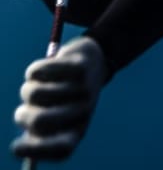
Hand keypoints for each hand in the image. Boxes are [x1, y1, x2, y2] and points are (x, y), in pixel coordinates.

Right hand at [11, 37, 107, 160]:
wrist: (94, 63)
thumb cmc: (64, 98)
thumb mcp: (53, 119)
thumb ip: (37, 133)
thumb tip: (21, 144)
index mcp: (77, 131)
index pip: (61, 149)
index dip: (34, 150)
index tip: (16, 146)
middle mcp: (85, 111)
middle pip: (38, 121)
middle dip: (23, 115)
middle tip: (24, 109)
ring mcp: (85, 88)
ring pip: (33, 93)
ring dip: (29, 88)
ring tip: (41, 84)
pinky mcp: (80, 65)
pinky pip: (37, 71)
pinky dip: (36, 70)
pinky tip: (49, 68)